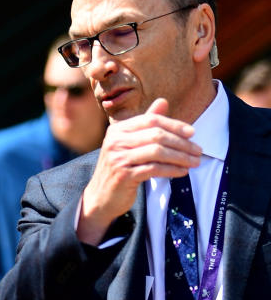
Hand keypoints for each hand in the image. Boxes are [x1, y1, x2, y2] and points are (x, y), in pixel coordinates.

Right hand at [78, 97, 200, 243]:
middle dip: (181, 143)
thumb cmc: (119, 169)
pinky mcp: (123, 176)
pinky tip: (182, 172)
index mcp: (118, 129)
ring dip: (180, 157)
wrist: (101, 198)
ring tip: (194, 162)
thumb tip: (163, 101)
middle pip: (156, 135)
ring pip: (157, 152)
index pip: (151, 120)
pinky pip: (154, 169)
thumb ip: (146, 123)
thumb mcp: (130, 143)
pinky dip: (171, 170)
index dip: (174, 125)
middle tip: (198, 151)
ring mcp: (118, 158)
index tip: (192, 133)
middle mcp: (116, 141)